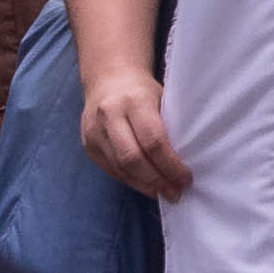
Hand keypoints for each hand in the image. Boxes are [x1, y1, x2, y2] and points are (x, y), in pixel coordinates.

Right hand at [83, 62, 194, 200]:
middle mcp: (109, 115)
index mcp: (134, 101)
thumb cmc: (142, 91)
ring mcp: (94, 131)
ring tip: (163, 193)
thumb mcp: (161, 99)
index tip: (186, 179)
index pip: (153, 141)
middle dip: (157, 180)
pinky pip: (111, 170)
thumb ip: (169, 127)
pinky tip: (146, 186)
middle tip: (175, 192)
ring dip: (144, 185)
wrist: (108, 79)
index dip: (170, 165)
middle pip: (133, 159)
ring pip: (120, 168)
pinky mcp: (88, 144)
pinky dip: (131, 181)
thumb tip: (185, 163)